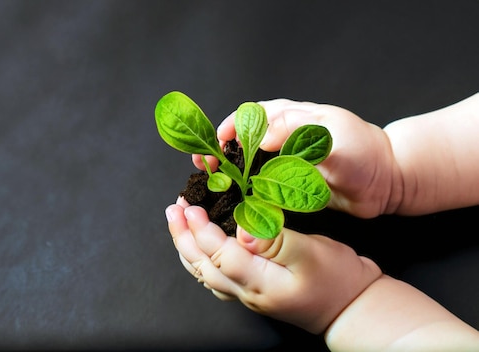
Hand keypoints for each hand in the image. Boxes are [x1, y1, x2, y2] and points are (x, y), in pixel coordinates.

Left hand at [165, 197, 381, 333]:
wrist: (353, 308)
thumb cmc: (338, 279)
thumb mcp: (312, 252)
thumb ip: (274, 239)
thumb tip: (241, 228)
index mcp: (259, 282)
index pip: (218, 255)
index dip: (199, 229)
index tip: (189, 205)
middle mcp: (247, 293)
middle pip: (202, 266)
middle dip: (182, 237)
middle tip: (173, 209)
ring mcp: (248, 296)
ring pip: (205, 274)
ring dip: (188, 247)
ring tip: (179, 223)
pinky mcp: (253, 292)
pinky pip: (216, 277)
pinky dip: (201, 258)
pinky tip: (200, 247)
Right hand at [193, 99, 401, 217]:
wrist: (387, 181)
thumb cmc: (365, 153)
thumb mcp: (334, 138)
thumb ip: (299, 134)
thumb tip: (261, 137)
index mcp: (291, 117)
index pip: (250, 116)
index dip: (229, 128)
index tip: (217, 144)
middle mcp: (283, 137)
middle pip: (241, 139)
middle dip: (219, 150)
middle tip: (205, 165)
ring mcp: (284, 161)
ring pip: (246, 163)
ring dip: (227, 170)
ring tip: (211, 181)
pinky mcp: (288, 184)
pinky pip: (259, 184)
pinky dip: (242, 190)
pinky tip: (232, 199)